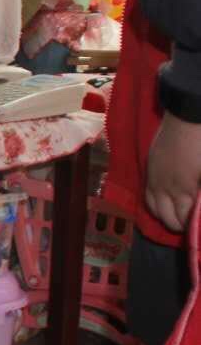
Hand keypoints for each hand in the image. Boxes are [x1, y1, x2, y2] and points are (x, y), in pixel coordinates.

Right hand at [146, 112, 200, 232]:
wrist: (188, 116)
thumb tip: (200, 205)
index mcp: (184, 190)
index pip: (185, 219)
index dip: (193, 227)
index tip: (200, 227)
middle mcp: (165, 189)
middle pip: (168, 218)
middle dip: (180, 225)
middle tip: (193, 224)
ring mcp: (156, 180)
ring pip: (155, 209)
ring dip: (167, 217)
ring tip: (180, 217)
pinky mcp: (151, 170)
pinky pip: (148, 195)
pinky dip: (156, 205)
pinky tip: (166, 202)